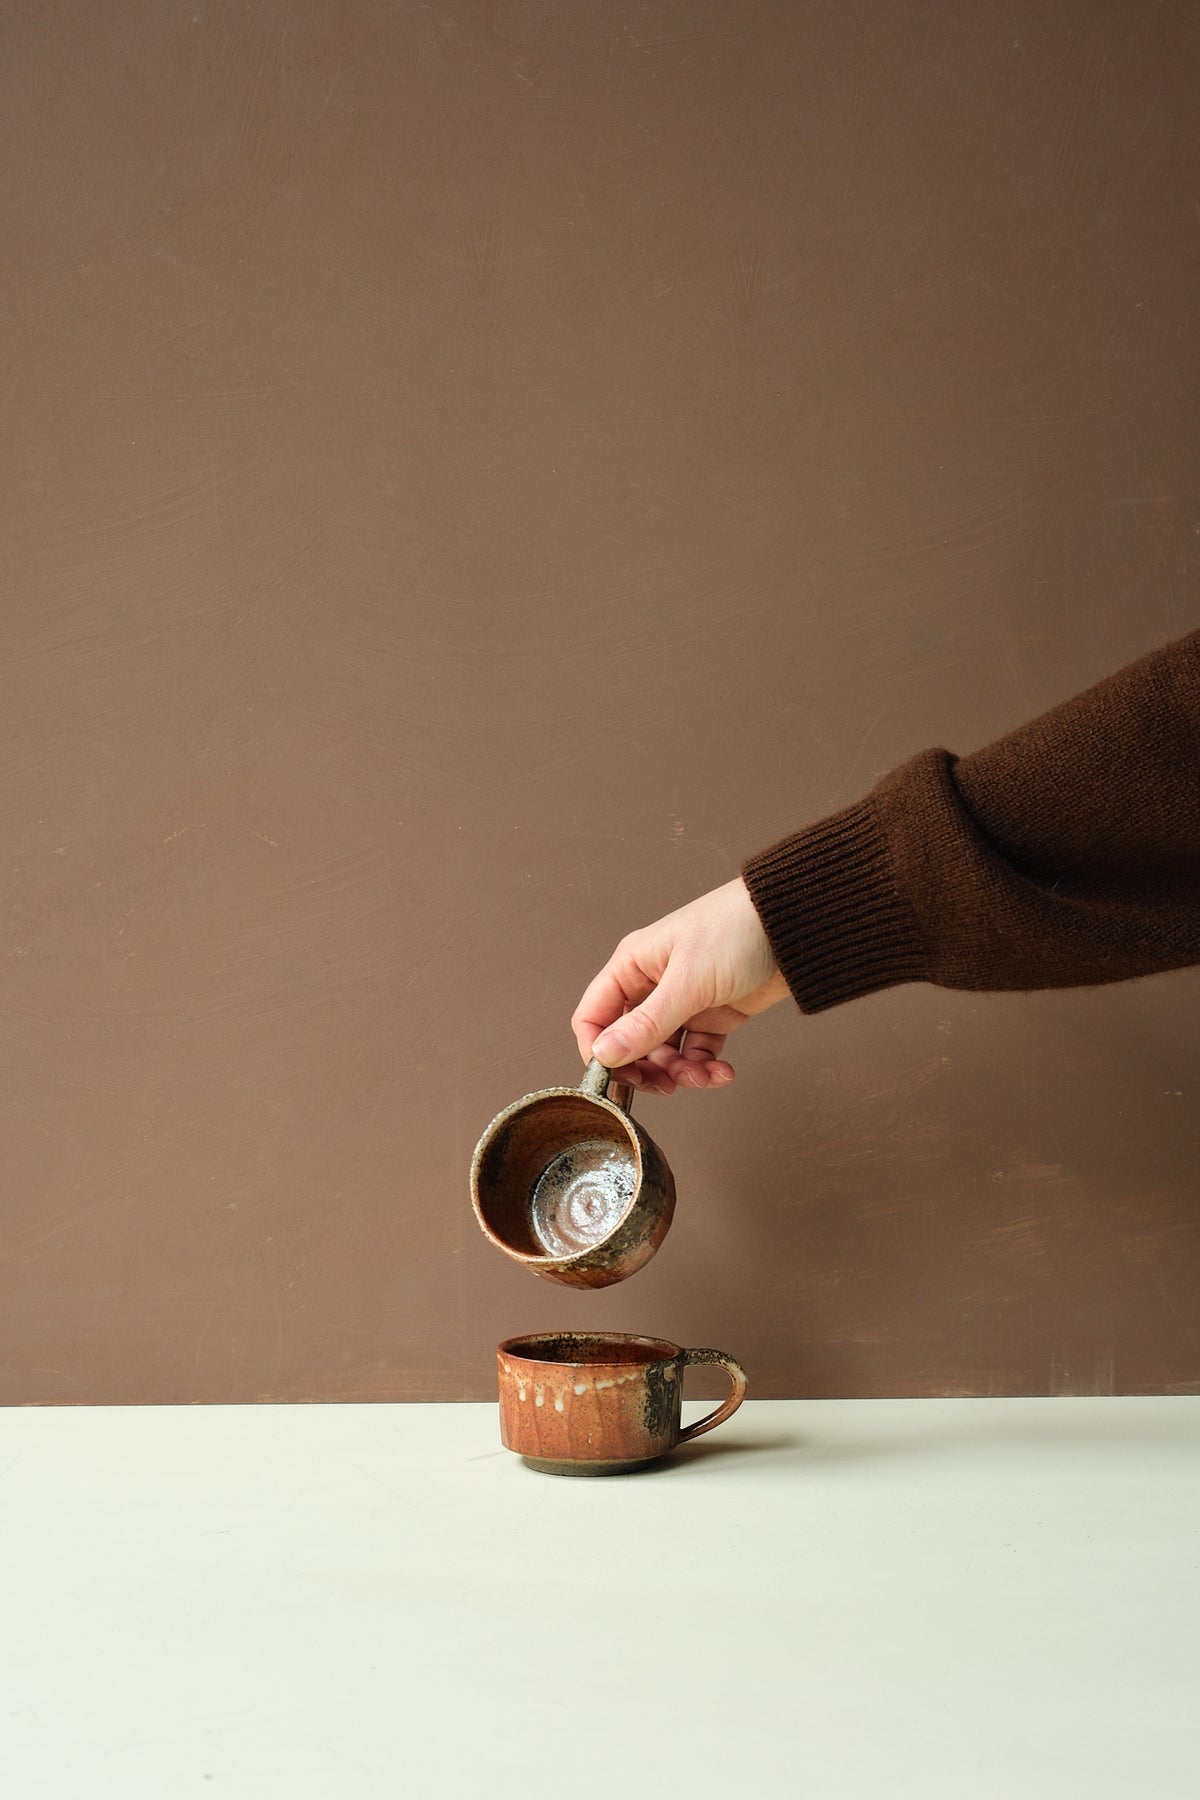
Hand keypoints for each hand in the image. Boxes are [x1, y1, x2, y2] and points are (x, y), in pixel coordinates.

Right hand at [571, 877, 789, 1094]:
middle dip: (645, 1070)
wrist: (797, 927)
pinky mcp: (713, 1016)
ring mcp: (683, 1002)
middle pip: (629, 1043)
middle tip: (664, 1087)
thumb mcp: (688, 982)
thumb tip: (604, 1055)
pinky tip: (723, 1072)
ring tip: (704, 1076)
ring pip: (664, 1054)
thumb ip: (646, 1024)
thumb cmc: (737, 930)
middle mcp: (653, 985)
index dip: (599, 1051)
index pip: (595, 1016)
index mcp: (633, 966)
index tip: (616, 1077)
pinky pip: (697, 1053)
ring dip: (681, 1072)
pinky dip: (706, 1067)